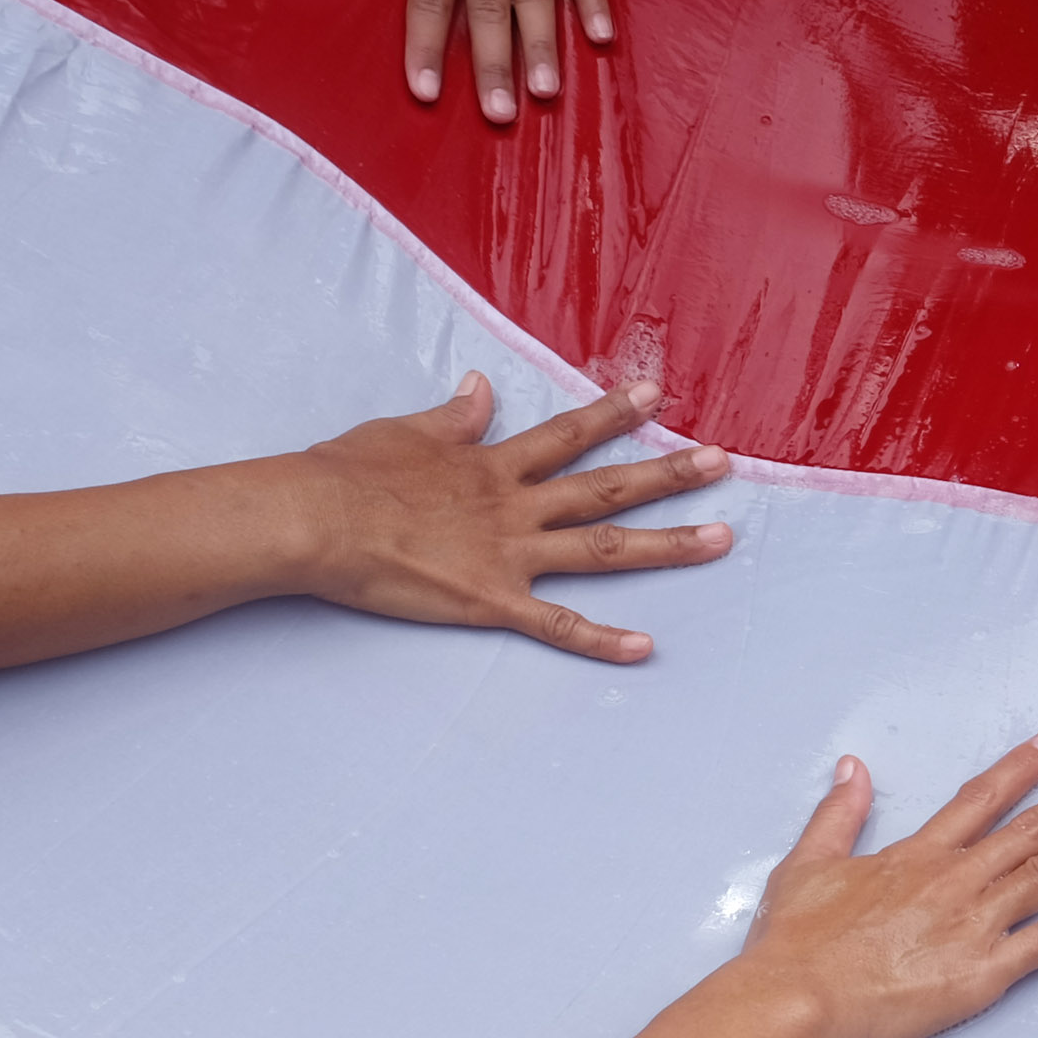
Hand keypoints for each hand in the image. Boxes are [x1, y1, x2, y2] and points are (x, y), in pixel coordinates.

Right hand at [292, 374, 731, 662]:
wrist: (314, 520)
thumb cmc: (346, 475)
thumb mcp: (401, 432)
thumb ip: (451, 417)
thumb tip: (481, 389)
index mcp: (491, 464)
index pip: (567, 434)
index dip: (613, 413)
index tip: (656, 395)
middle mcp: (514, 505)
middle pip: (606, 487)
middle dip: (668, 474)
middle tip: (723, 462)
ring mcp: (508, 554)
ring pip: (602, 548)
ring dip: (666, 545)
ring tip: (722, 538)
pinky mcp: (490, 600)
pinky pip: (555, 625)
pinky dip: (600, 639)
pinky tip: (643, 648)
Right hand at [728, 739, 1037, 1037]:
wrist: (797, 999)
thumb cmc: (794, 943)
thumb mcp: (806, 864)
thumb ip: (837, 814)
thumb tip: (852, 767)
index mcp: (917, 856)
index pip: (980, 800)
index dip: (1020, 770)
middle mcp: (957, 880)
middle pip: (1033, 829)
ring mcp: (977, 922)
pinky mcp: (987, 970)